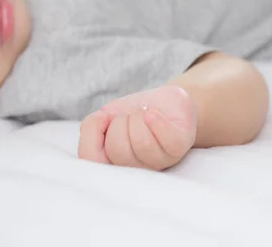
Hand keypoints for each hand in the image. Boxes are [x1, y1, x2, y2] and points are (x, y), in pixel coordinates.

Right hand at [78, 85, 197, 170]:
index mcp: (116, 164)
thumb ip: (91, 126)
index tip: (105, 120)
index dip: (94, 136)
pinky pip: (167, 138)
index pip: (93, 160)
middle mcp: (139, 169)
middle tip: (129, 115)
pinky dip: (157, 121)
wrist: (168, 102)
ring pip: (142, 144)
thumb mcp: (107, 115)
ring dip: (138, 118)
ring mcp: (161, 160)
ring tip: (144, 113)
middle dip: (120, 123)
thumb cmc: (136, 111)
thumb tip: (98, 123)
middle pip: (119, 151)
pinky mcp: (180, 146)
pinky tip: (153, 114)